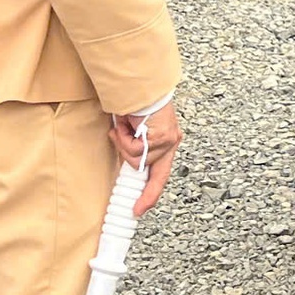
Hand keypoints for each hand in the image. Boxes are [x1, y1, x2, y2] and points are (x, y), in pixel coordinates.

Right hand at [111, 99, 182, 216]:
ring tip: (125, 127)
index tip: (140, 209)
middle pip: (157, 176)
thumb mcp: (133, 132)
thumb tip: (129, 163)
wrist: (137, 86)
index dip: (151, 193)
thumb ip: (134, 148)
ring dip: (123, 144)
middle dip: (146, 192)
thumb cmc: (133, 104)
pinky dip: (123, 138)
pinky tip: (127, 123)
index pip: (161, 174)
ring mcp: (168, 141)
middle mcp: (171, 142)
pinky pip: (135, 150)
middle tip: (136, 209)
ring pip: (137, 161)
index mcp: (166, 142)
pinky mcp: (163, 137)